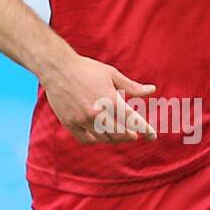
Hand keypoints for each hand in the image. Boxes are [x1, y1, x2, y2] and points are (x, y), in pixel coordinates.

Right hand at [41, 54, 157, 143]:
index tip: (153, 136)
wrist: (57, 68)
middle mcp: (97, 112)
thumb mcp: (112, 74)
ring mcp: (82, 120)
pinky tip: (101, 136)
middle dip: (130, 136)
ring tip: (119, 134)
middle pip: (119, 133)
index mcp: (110, 99)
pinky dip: (96, 140)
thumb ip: (132, 86)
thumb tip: (152, 90)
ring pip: (104, 138)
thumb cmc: (87, 69)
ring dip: (115, 139)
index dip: (145, 130)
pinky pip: (87, 140)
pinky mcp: (70, 123)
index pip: (132, 120)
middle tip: (134, 135)